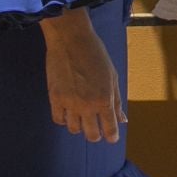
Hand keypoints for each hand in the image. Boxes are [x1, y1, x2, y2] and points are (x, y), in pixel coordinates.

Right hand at [42, 9, 124, 143]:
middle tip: (96, 129)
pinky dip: (64, 119)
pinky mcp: (54, 98)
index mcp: (104, 99)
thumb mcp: (112, 75)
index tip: (111, 137)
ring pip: (73, 129)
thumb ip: (116, 100)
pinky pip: (58, 119)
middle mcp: (87, 105)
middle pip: (91, 134)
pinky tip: (68, 112)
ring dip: (79, 126)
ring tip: (81, 117)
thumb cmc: (96, 54)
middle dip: (96, 135)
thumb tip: (121, 120)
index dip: (112, 136)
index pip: (110, 129)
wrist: (71, 39)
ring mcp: (69, 103)